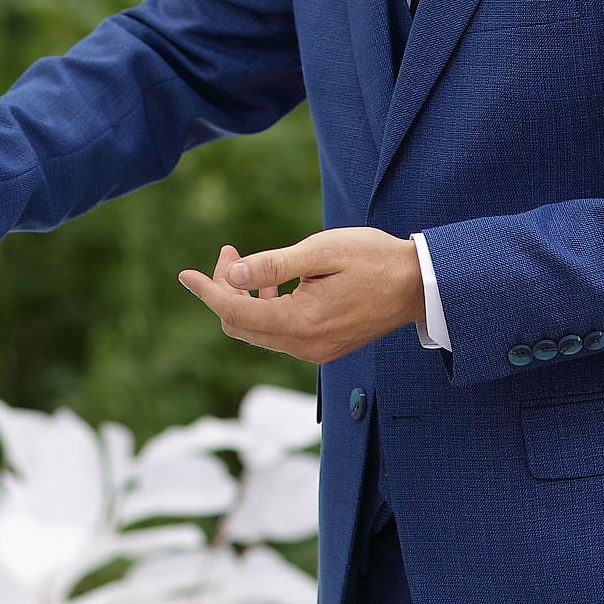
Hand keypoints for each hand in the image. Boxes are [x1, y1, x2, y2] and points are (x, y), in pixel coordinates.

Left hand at [177, 227, 423, 363]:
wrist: (419, 285)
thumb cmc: (374, 259)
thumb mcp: (321, 251)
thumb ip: (273, 264)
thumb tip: (230, 274)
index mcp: (301, 323)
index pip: (234, 312)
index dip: (206, 291)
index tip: (184, 273)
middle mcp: (304, 346)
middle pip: (240, 324)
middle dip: (224, 290)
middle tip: (229, 253)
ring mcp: (314, 352)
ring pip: (257, 330)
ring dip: (244, 299)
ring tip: (246, 262)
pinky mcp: (323, 348)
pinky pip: (278, 334)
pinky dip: (265, 309)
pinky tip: (272, 284)